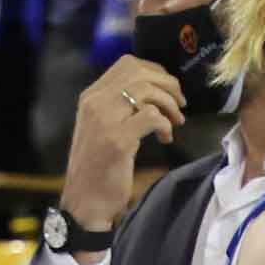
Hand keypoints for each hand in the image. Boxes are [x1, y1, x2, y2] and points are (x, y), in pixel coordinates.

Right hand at [61, 52, 185, 229]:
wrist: (84, 201)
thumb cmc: (99, 167)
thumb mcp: (102, 127)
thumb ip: (119, 105)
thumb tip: (154, 88)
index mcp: (91, 96)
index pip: (127, 63)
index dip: (156, 71)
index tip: (169, 88)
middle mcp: (94, 102)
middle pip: (140, 73)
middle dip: (168, 85)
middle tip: (180, 105)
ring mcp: (104, 120)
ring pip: (147, 91)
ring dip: (169, 104)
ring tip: (176, 122)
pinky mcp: (117, 140)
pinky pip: (151, 117)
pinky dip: (165, 125)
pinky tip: (165, 138)